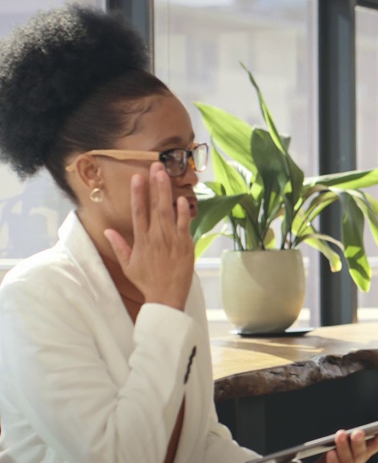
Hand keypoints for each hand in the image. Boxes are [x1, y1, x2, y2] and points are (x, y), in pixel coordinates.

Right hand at [103, 162, 193, 310]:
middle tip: (155, 166)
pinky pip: (185, 225)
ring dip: (167, 192)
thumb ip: (119, 246)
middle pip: (155, 206)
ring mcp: (172, 240)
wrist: (166, 296)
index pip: (138, 212)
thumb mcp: (128, 264)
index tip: (137, 177)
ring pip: (169, 212)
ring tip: (166, 175)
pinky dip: (183, 212)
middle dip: (155, 185)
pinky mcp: (186, 245)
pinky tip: (182, 199)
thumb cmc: (146, 281)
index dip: (137, 194)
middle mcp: (156, 237)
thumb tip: (107, 231)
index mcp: (141, 240)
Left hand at [283, 427, 377, 462]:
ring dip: (344, 447)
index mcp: (361, 455)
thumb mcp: (357, 450)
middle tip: (359, 432)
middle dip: (360, 442)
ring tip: (341, 435)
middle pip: (360, 453)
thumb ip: (375, 442)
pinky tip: (330, 453)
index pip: (375, 445)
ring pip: (346, 460)